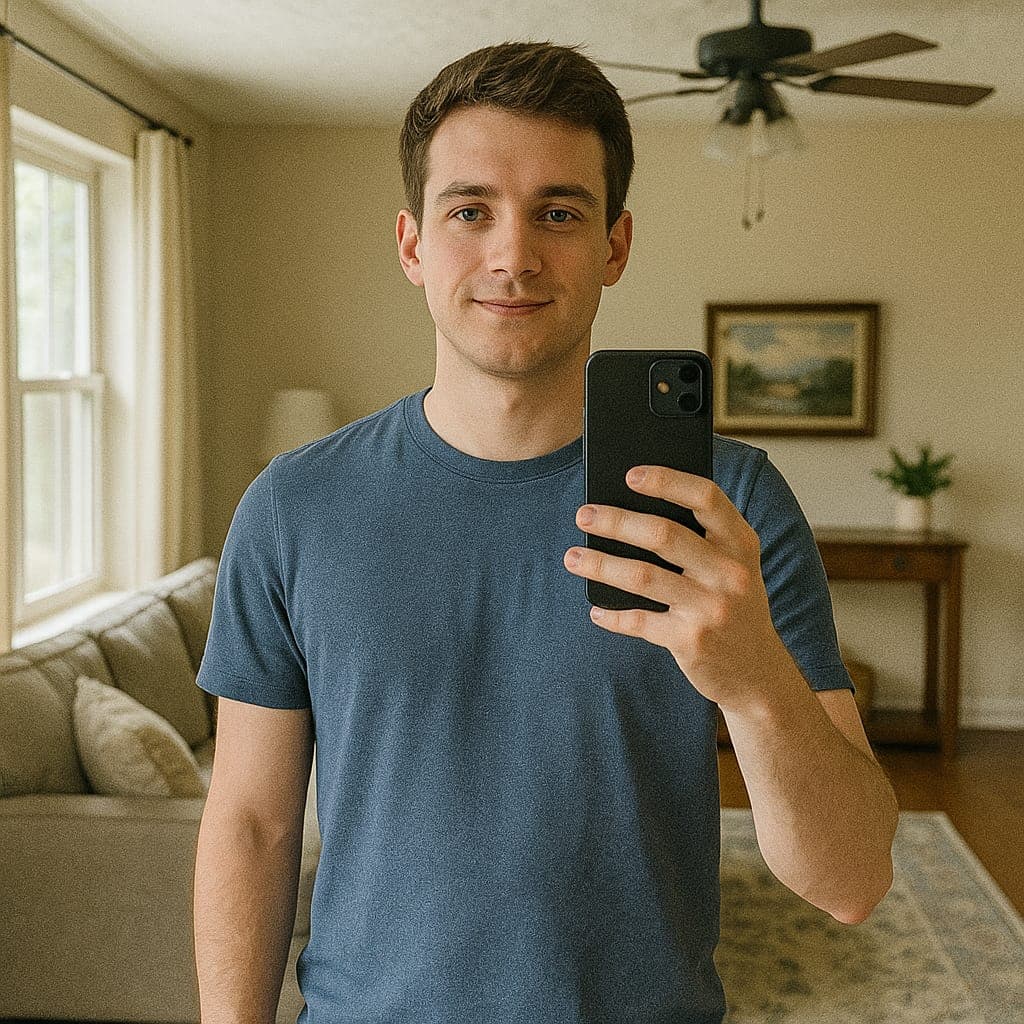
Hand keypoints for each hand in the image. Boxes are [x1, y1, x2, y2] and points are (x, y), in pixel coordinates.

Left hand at [563, 465, 795, 713]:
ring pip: (643, 576)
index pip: (706, 497)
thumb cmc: (734, 605)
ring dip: (601, 564)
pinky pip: (639, 621)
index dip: (667, 481)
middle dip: (616, 521)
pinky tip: (596, 609)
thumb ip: (701, 539)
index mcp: (741, 543)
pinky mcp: (691, 642)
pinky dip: (612, 615)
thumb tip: (632, 509)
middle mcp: (730, 573)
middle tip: (584, 514)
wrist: (758, 674)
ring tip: (573, 557)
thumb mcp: (734, 566)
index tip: (629, 474)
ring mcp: (711, 609)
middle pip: (663, 534)